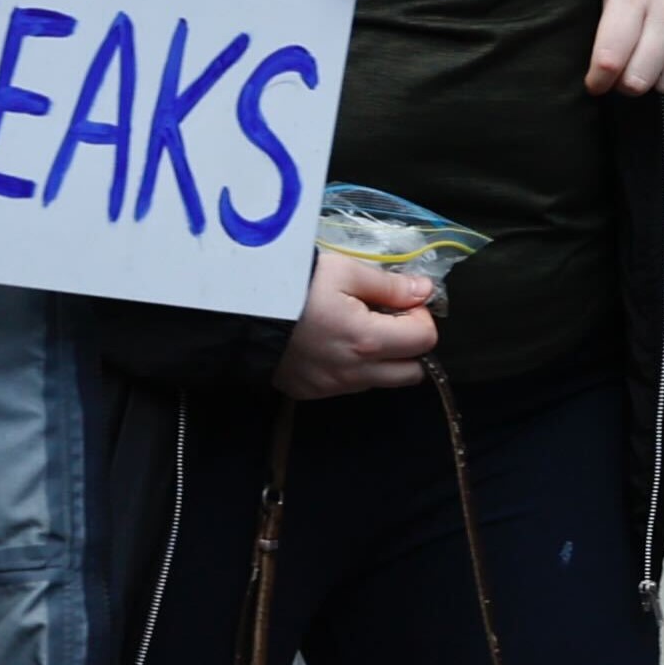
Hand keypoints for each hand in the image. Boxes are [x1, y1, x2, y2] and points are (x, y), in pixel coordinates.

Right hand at [275, 255, 437, 398]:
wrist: (239, 313)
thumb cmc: (293, 286)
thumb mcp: (344, 271)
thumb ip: (389, 285)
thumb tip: (425, 291)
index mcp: (368, 340)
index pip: (425, 339)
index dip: (420, 316)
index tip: (400, 300)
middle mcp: (356, 372)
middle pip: (412, 373)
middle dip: (410, 345)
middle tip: (389, 319)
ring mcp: (333, 387)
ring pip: (381, 381)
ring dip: (383, 358)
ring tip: (358, 328)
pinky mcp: (313, 392)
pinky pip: (350, 385)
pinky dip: (354, 367)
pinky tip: (334, 343)